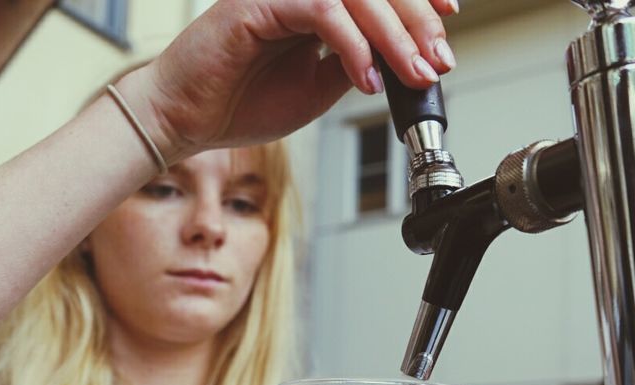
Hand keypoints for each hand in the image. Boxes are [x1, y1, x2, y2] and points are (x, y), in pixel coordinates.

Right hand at [119, 0, 457, 159]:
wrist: (184, 122)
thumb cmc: (238, 104)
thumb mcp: (318, 87)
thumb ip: (355, 62)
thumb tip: (402, 54)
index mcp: (312, 1)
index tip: (449, 19)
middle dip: (417, 20)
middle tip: (437, 60)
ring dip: (393, 33)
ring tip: (412, 71)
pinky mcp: (258, 1)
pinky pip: (321, 9)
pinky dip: (353, 45)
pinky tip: (365, 77)